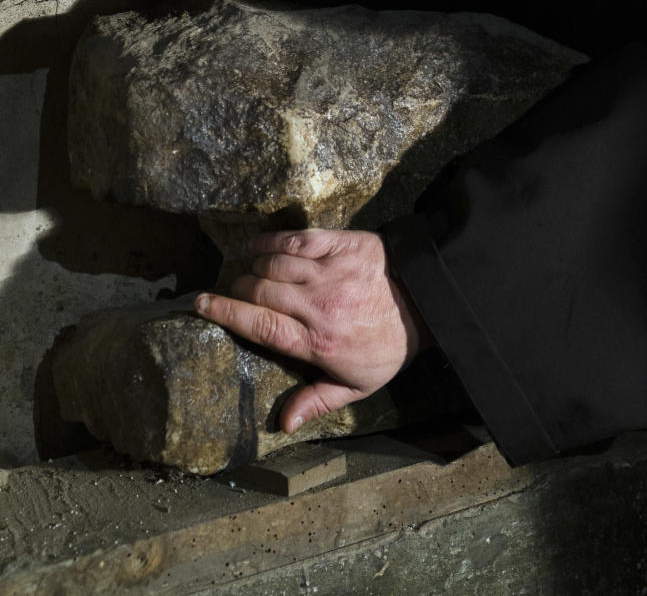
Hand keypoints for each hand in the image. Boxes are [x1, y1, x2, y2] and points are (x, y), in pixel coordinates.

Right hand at [194, 229, 431, 433]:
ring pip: (273, 264)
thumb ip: (317, 401)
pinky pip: (296, 239)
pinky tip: (260, 245)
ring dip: (254, 266)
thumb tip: (282, 424)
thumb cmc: (390, 345)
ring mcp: (329, 271)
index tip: (200, 304)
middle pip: (260, 291)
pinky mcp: (341, 244)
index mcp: (318, 342)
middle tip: (230, 292)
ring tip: (248, 272)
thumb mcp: (359, 385)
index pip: (260, 325)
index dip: (225, 313)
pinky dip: (272, 240)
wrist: (428, 301)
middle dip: (237, 290)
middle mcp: (318, 305)